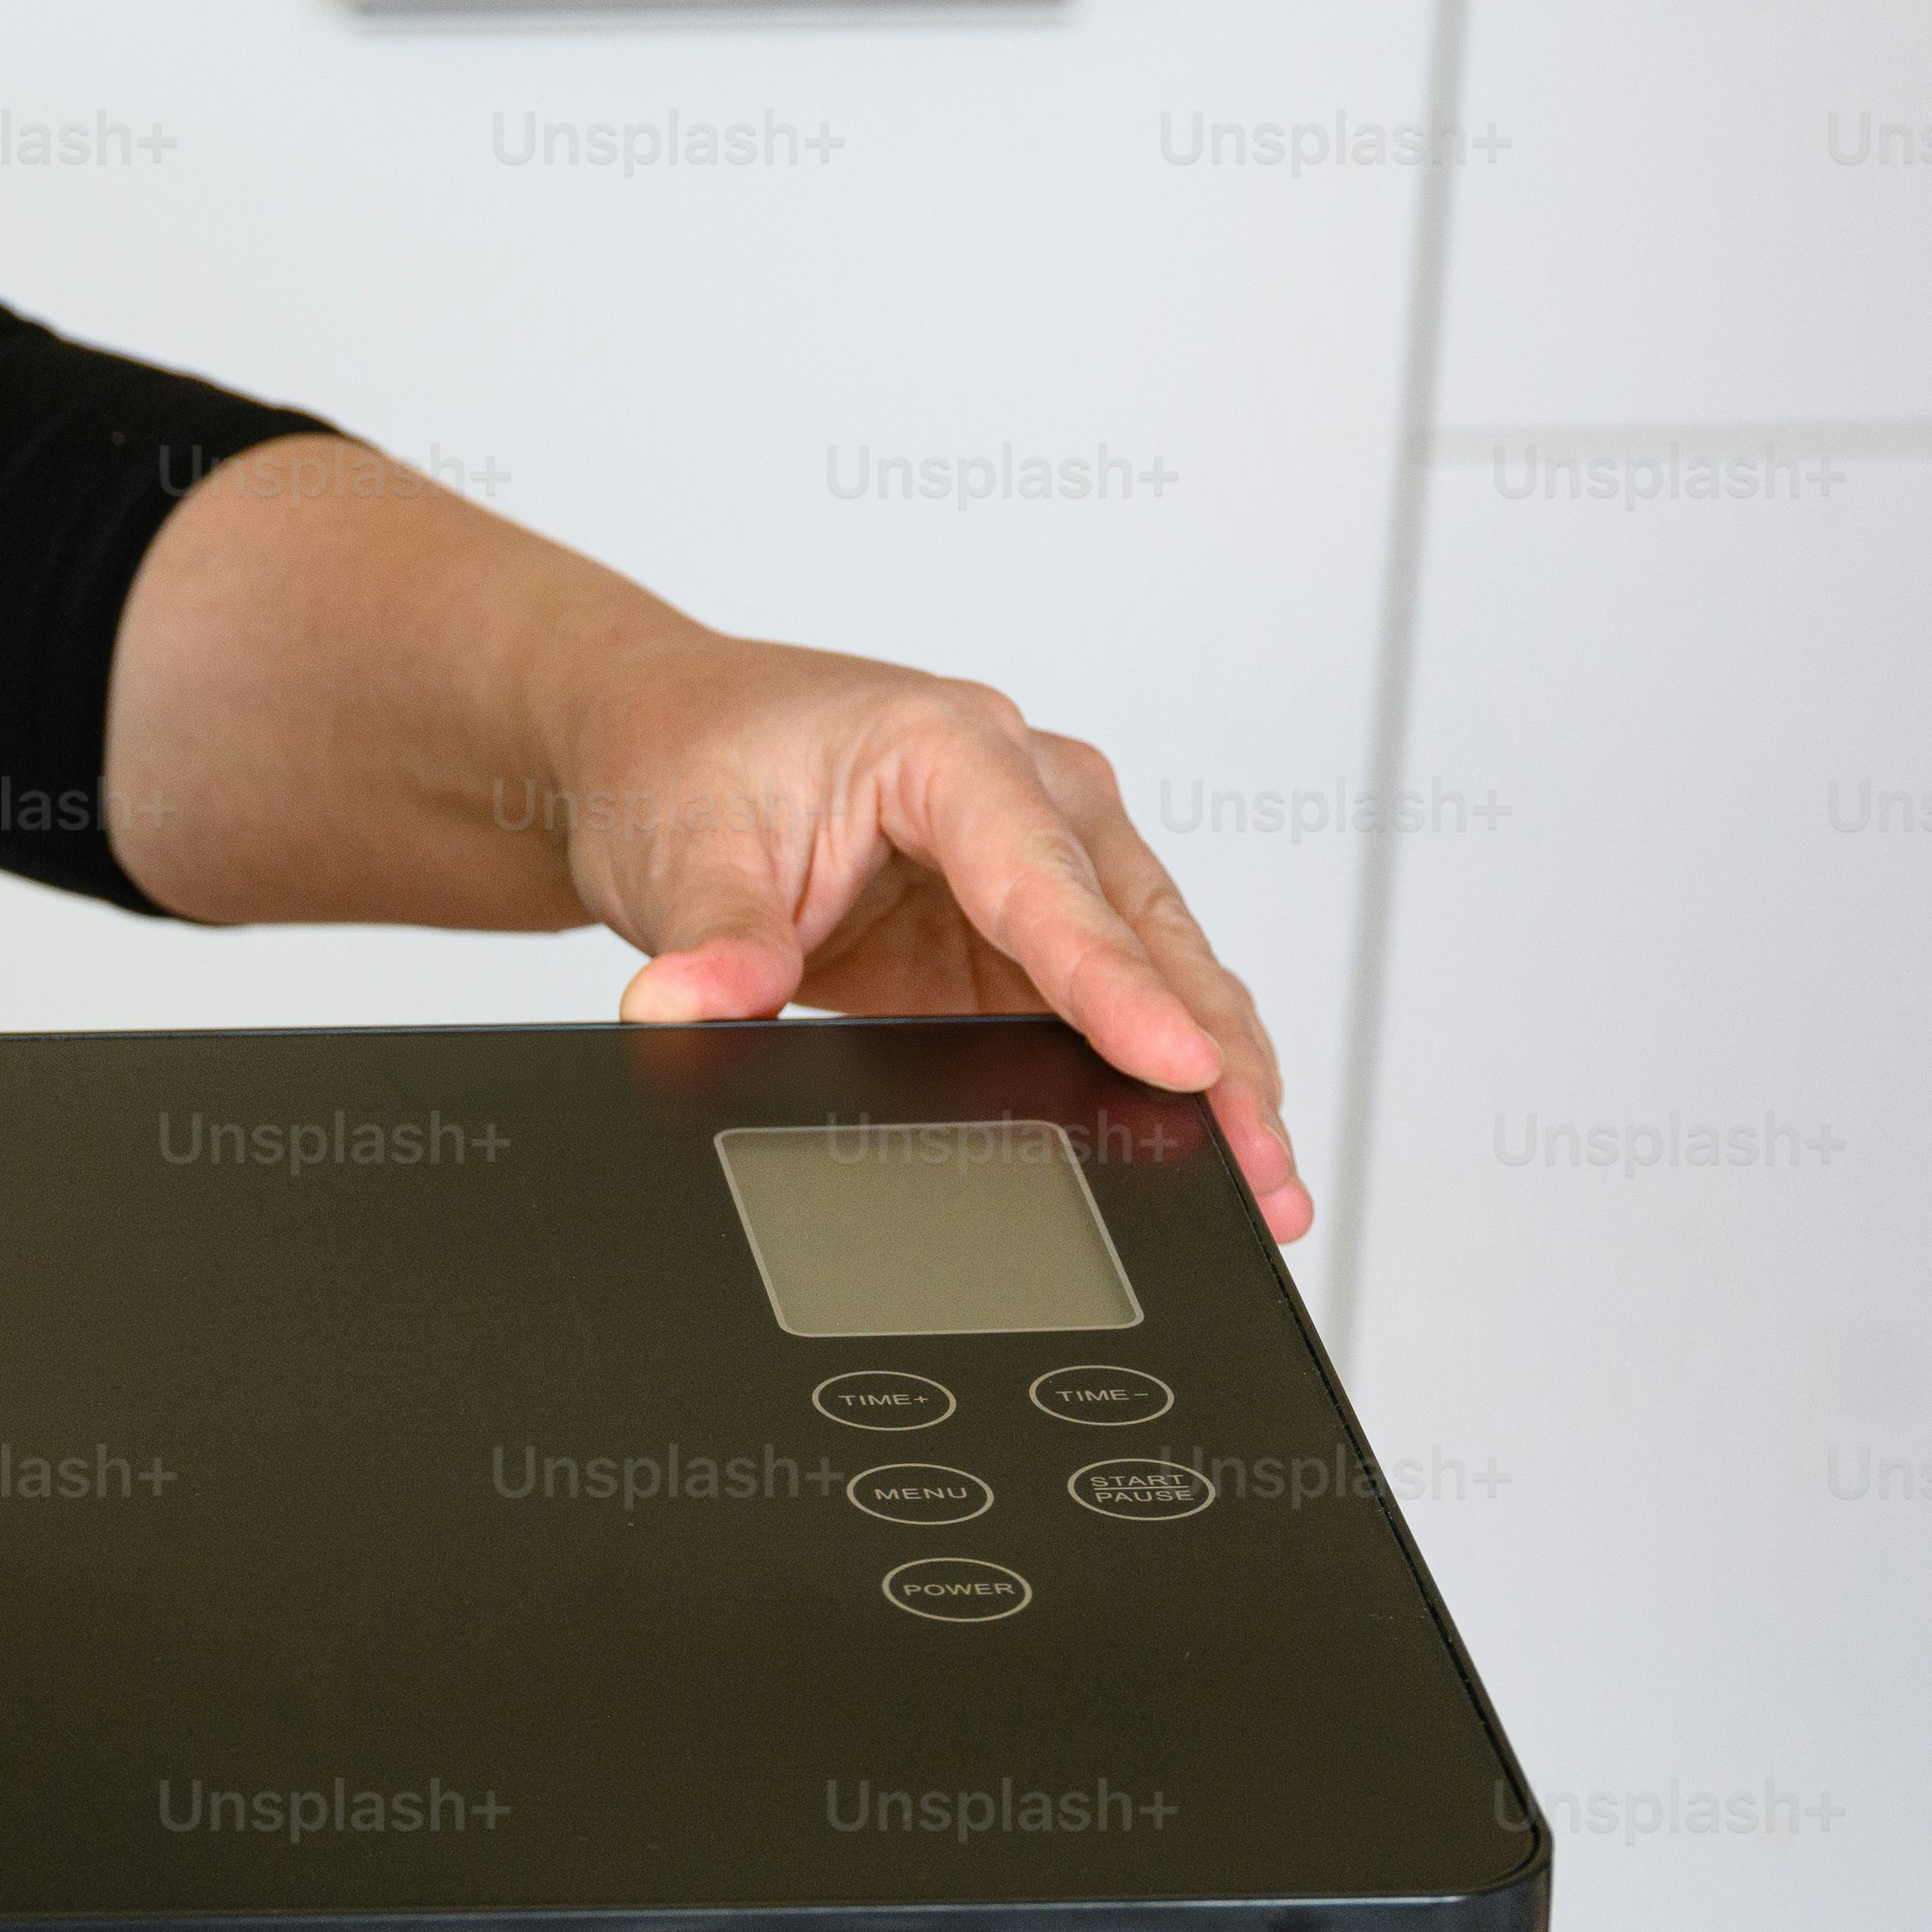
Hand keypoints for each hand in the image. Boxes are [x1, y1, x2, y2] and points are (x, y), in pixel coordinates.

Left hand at [104, 441, 1307, 1238]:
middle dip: (1214, 1056)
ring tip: (1266, 1187)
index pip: (1049, 884)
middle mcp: (1028, 794)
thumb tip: (693, 1010)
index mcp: (953, 750)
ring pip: (1159, 975)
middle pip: (1145, 933)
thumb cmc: (690, 761)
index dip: (1116, 985)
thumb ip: (712, 942)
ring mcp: (1044, 861)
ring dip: (1214, 1078)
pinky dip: (1156, 1077)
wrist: (665, 744)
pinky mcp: (1026, 931)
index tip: (1179, 1065)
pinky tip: (1199, 1151)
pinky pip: (1110, 1005)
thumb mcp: (686, 854)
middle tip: (1262, 1169)